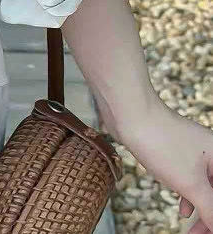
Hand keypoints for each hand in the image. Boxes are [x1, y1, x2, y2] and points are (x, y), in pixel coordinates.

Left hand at [113, 96, 212, 233]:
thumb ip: (211, 210)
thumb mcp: (191, 184)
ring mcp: (193, 150)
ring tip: (190, 226)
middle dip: (209, 217)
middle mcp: (211, 152)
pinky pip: (189, 178)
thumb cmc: (162, 143)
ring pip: (204, 187)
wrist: (129, 111)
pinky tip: (182, 208)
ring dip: (200, 208)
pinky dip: (188, 194)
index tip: (207, 233)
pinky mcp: (175, 149)